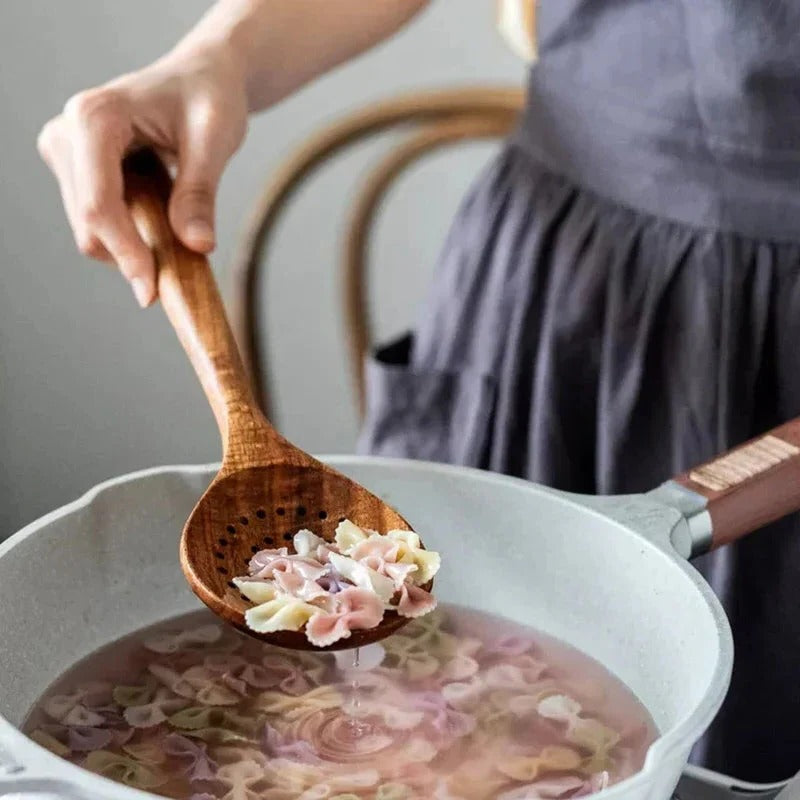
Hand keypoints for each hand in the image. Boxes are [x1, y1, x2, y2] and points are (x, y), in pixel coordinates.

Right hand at [37, 45, 247, 306]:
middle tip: (185, 257)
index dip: (124, 253)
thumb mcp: (215, 139)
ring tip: (175, 216)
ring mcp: (66, 155)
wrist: (201, 79)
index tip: (152, 292)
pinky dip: (132, 236)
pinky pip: (99, 226)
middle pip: (89, 226)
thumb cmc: (209, 98)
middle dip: (133, 254)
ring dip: (134, 245)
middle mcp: (66, 134)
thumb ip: (200, 193)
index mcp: (94, 118)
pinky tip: (159, 211)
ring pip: (91, 233)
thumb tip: (197, 246)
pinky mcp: (75, 173)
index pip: (98, 204)